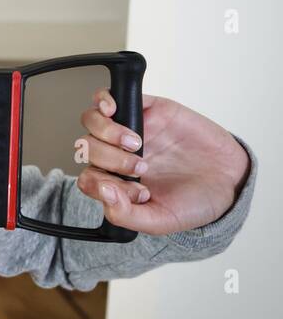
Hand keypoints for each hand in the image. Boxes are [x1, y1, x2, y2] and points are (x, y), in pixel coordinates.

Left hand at [77, 88, 249, 235]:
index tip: (135, 192)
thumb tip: (104, 194)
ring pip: (92, 122)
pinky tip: (113, 111)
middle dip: (110, 160)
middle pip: (86, 149)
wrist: (230, 178)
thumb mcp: (161, 220)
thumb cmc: (195, 199)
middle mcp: (117, 156)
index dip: (102, 186)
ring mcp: (129, 131)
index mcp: (116, 183)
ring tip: (137, 144)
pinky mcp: (145, 110)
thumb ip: (127, 215)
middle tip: (142, 168)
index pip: (88, 179)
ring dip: (106, 132)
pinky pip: (109, 98)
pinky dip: (103, 100)